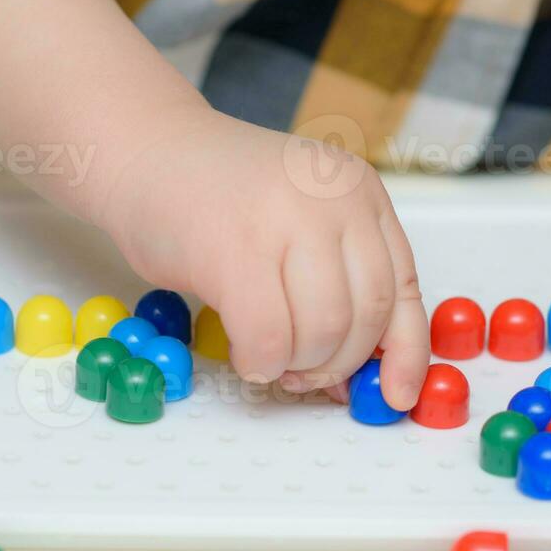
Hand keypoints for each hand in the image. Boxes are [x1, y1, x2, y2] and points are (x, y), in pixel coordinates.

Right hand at [99, 105, 429, 407]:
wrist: (144, 155)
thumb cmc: (220, 202)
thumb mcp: (304, 225)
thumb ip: (340, 285)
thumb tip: (363, 375)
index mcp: (361, 193)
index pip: (405, 288)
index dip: (405, 353)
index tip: (396, 396)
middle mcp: (334, 199)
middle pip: (368, 316)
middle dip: (336, 364)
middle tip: (302, 374)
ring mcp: (286, 218)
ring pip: (323, 331)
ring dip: (295, 364)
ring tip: (269, 356)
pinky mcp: (235, 248)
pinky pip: (268, 337)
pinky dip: (260, 362)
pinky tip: (245, 353)